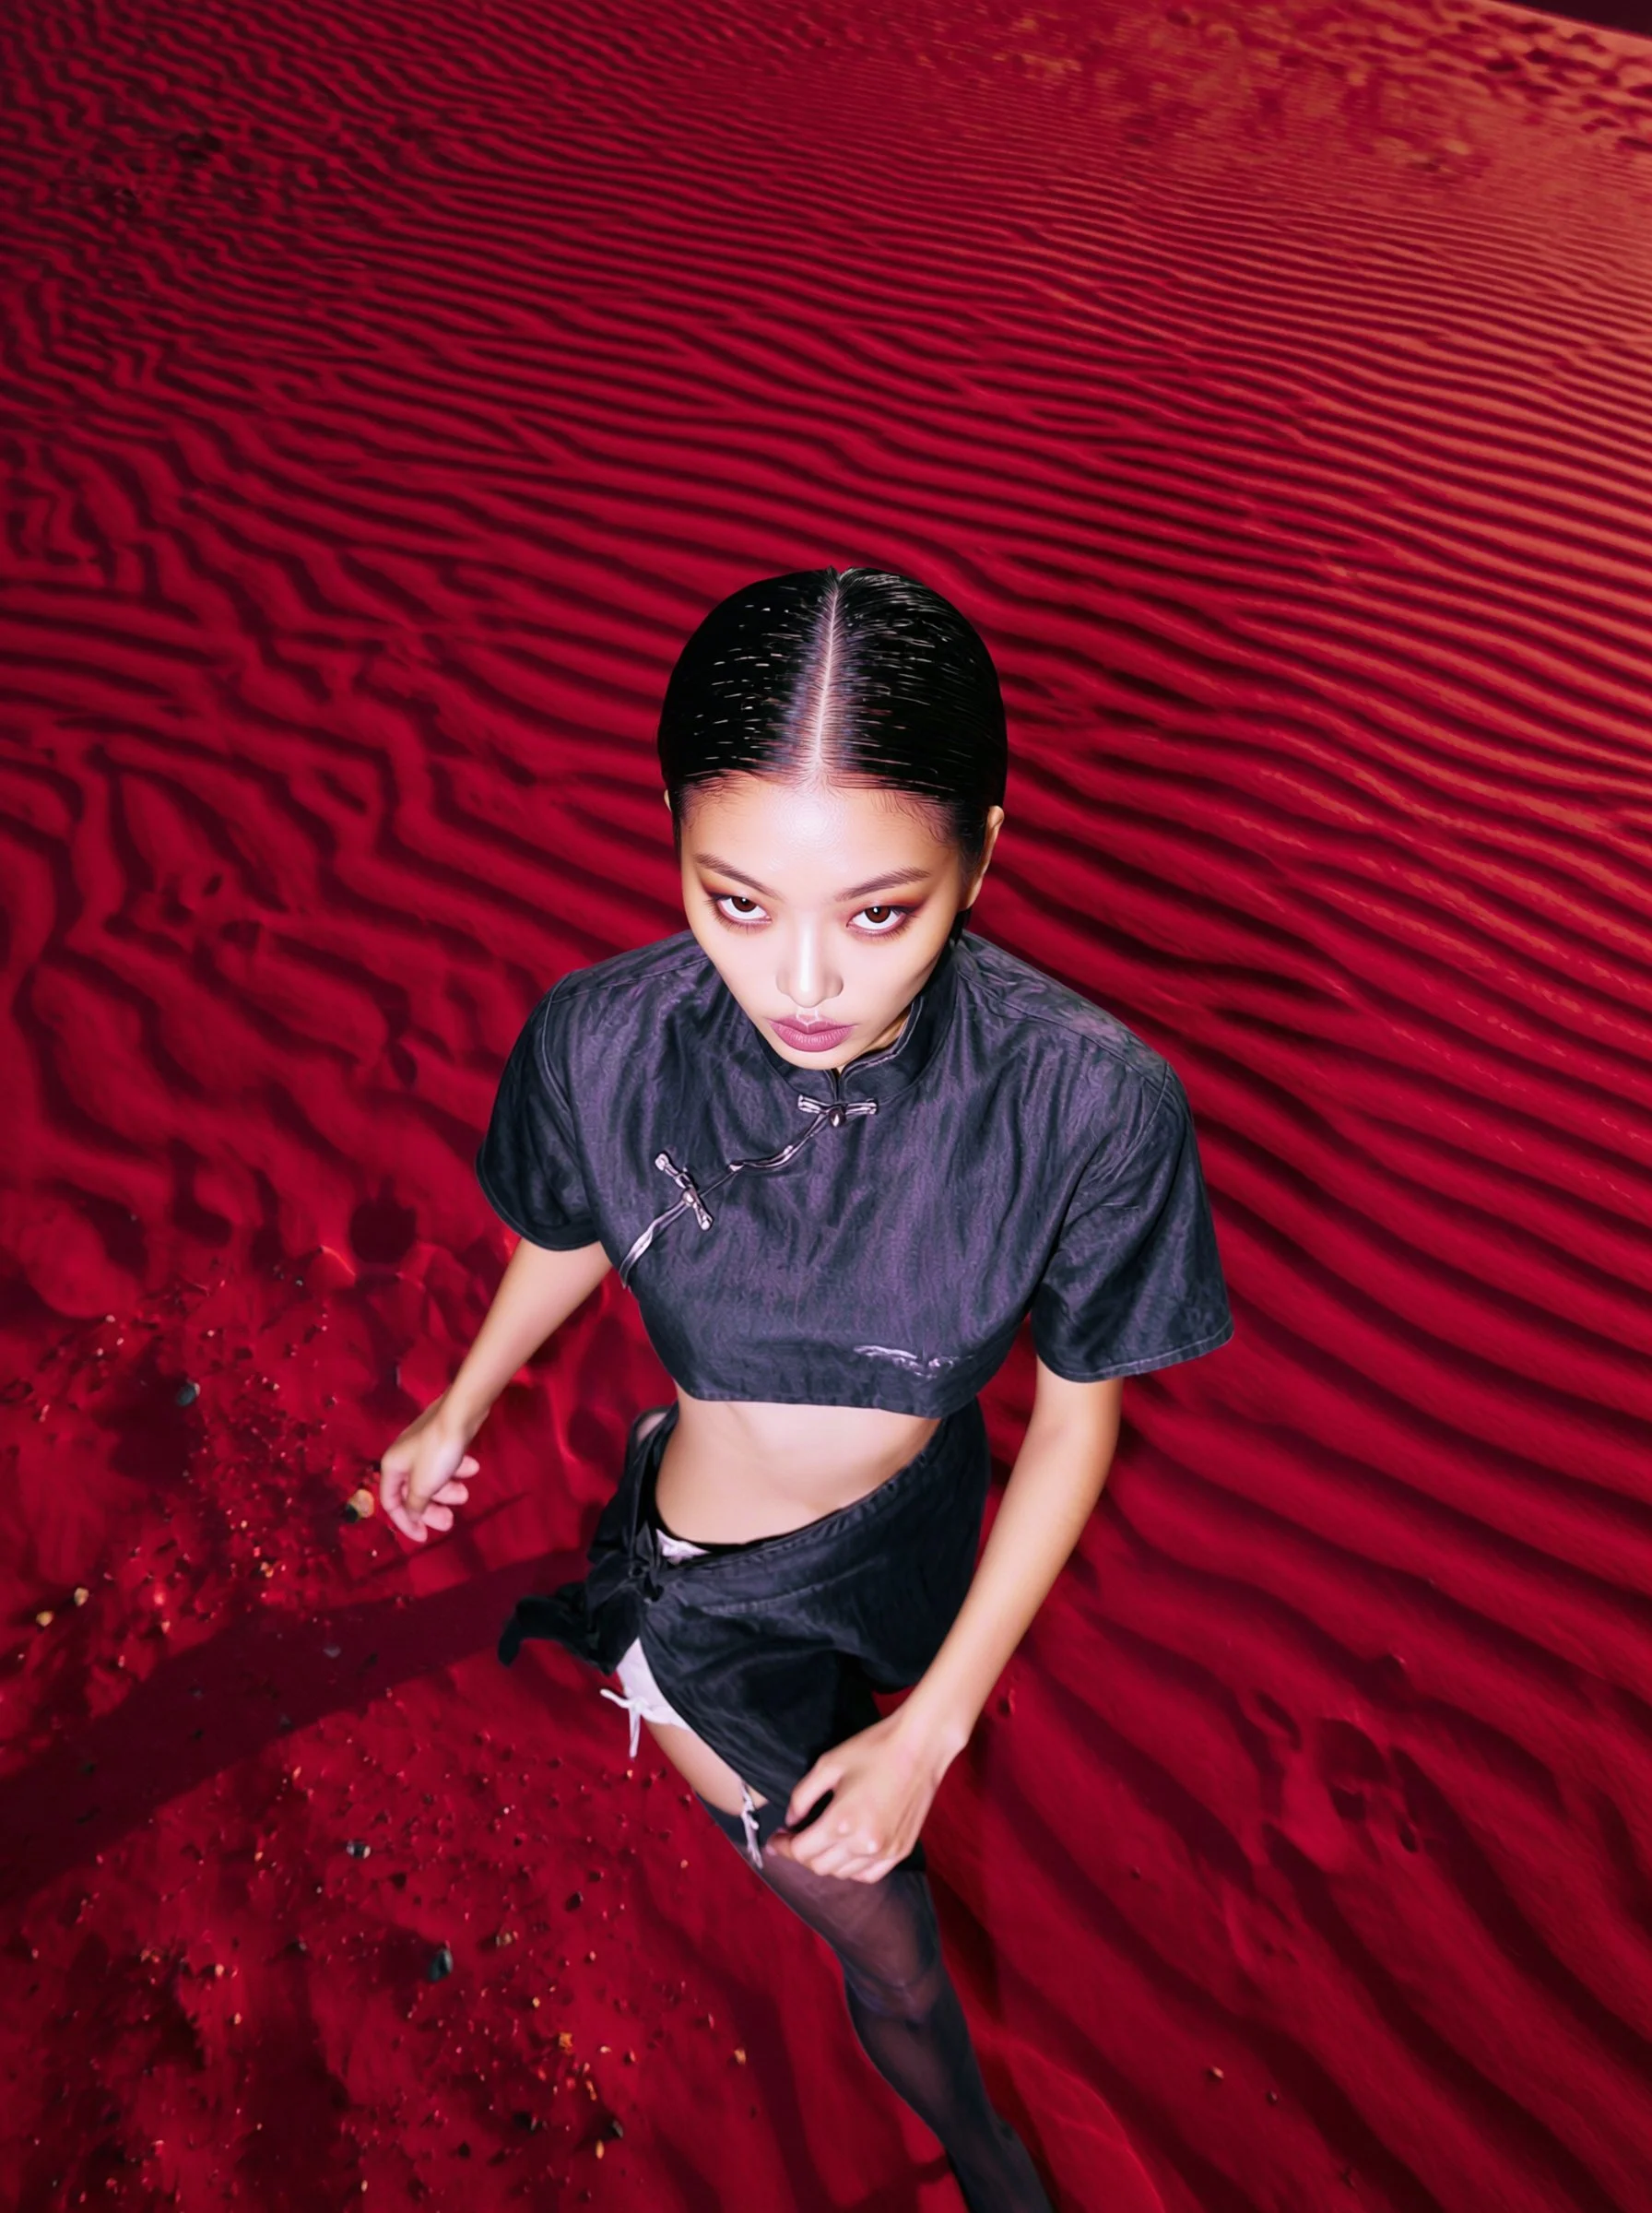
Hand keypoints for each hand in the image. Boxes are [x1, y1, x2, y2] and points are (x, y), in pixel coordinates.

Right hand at [379, 1392, 479, 1542]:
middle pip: (413, 1494)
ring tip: (464, 1494)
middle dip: (432, 1509)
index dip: (405, 1523)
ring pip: (431, 1480)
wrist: (461, 1414)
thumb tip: (411, 1515)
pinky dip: (457, 1470)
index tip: (424, 1537)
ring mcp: (423, 1448)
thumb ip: (415, 1504)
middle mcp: (403, 1458)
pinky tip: (473, 1468)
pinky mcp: (441, 1441)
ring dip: (448, 1491)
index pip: (391, 1503)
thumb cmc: (437, 1451)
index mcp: (391, 1467)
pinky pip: (445, 1464)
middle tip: (450, 1522)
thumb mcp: (423, 1484)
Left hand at [768, 1708, 957, 1883]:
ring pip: (842, 1873)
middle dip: (800, 1854)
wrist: (919, 1747)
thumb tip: (791, 1821)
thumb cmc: (873, 1749)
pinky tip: (846, 1851)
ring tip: (819, 1842)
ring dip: (825, 1861)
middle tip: (794, 1838)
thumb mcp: (828, 1764)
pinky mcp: (901, 1851)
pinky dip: (851, 1868)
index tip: (775, 1838)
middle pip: (819, 1866)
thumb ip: (802, 1796)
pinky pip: (868, 1875)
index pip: (801, 1851)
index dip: (782, 1846)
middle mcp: (864, 1844)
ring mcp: (885, 1851)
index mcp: (842, 1821)